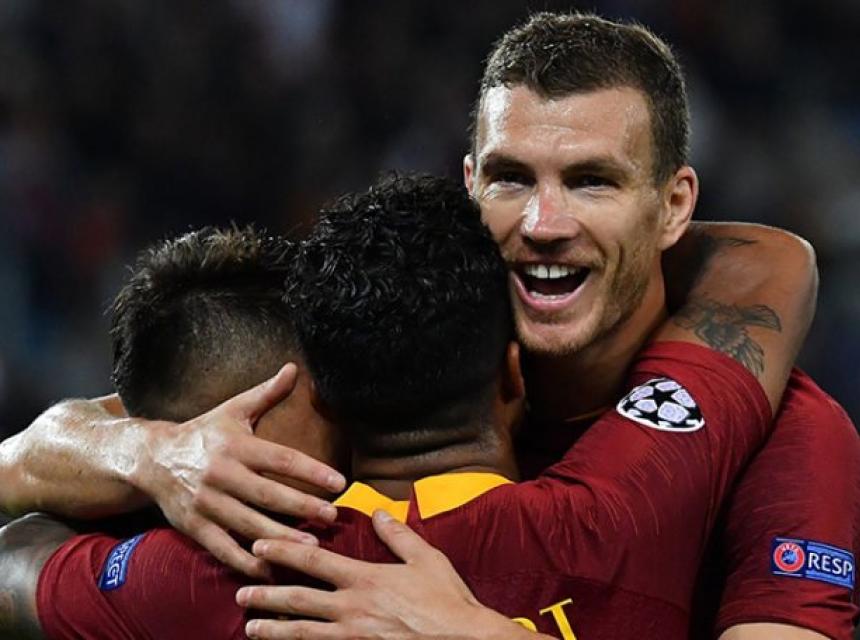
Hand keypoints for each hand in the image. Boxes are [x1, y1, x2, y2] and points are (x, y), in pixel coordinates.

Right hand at [135, 363, 345, 578]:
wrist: (152, 459)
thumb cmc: (204, 432)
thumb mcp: (234, 410)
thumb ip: (267, 393)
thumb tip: (294, 368)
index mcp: (235, 445)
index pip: (280, 458)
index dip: (311, 471)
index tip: (339, 482)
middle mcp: (221, 474)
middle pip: (268, 493)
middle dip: (302, 506)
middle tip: (333, 516)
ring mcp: (206, 503)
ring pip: (248, 524)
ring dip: (281, 538)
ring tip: (312, 548)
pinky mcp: (194, 527)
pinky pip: (223, 548)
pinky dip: (246, 562)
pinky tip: (271, 569)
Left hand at [236, 510, 546, 639]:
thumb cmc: (448, 601)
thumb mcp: (427, 559)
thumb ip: (398, 535)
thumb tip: (379, 511)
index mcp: (366, 579)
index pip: (314, 562)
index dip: (284, 552)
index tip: (260, 546)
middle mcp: (352, 608)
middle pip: (299, 600)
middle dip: (266, 595)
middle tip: (241, 592)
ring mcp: (353, 637)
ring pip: (303, 633)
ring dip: (273, 629)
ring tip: (250, 627)